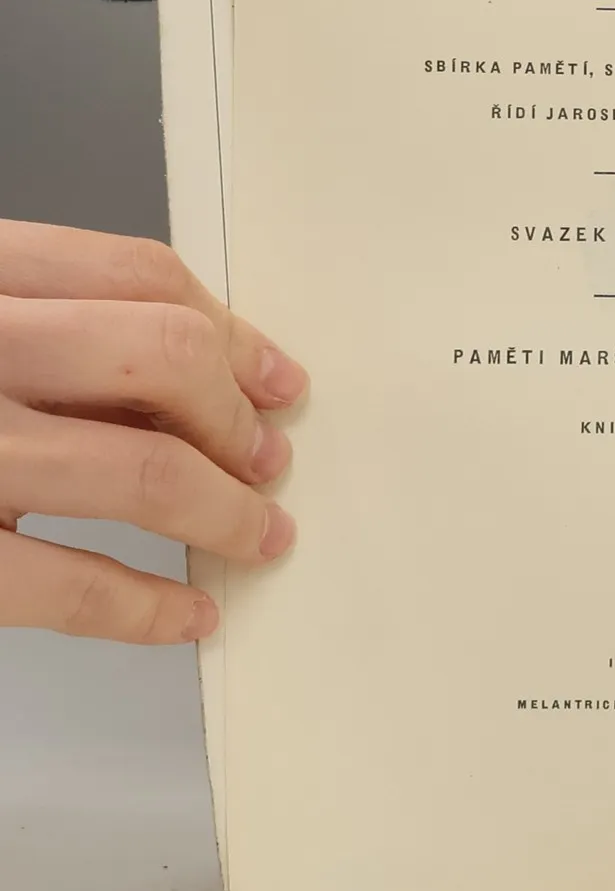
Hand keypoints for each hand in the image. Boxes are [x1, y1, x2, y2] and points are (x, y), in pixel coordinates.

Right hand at [0, 220, 305, 644]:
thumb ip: (60, 340)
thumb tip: (204, 383)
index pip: (134, 275)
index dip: (230, 334)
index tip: (278, 382)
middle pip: (161, 356)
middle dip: (235, 418)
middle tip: (270, 461)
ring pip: (142, 470)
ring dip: (225, 511)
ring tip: (256, 535)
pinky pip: (69, 585)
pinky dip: (146, 608)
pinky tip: (185, 616)